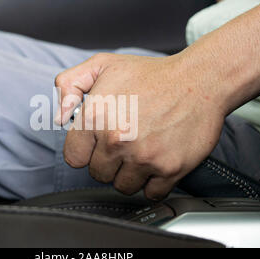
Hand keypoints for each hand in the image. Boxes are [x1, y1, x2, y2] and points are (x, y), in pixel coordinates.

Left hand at [55, 53, 229, 199]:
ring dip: (128, 174)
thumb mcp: (103, 65)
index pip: (73, 157)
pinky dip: (152, 184)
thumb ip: (70, 85)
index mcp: (96, 116)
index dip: (85, 150)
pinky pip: (150, 193)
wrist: (200, 80)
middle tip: (123, 144)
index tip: (96, 144)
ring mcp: (144, 157)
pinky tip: (155, 163)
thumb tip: (59, 117)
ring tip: (140, 152)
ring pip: (122, 186)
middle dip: (107, 161)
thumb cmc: (152, 74)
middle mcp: (117, 139)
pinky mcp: (169, 169)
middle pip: (98, 174)